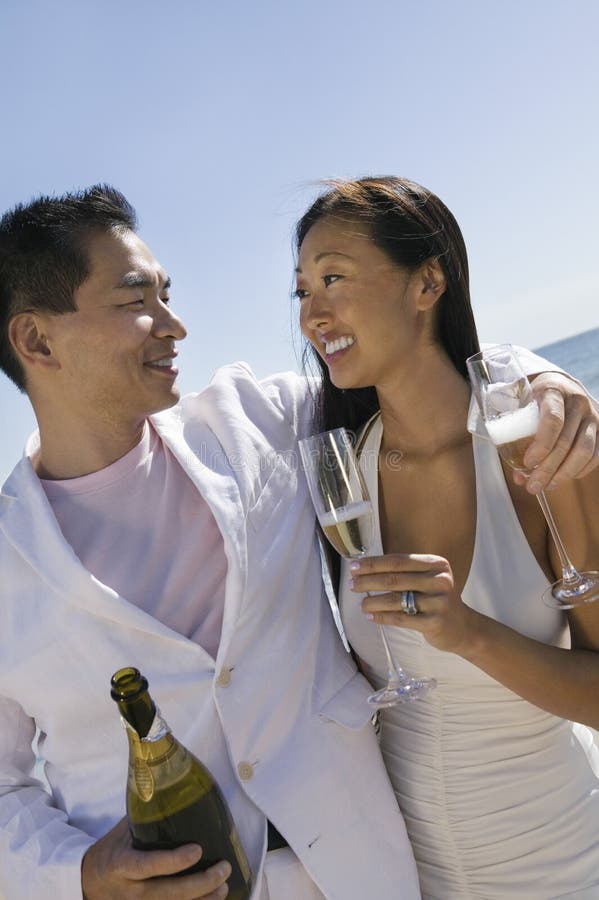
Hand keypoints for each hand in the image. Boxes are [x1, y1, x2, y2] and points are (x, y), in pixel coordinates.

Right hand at [81, 817, 230, 898]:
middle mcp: (130, 891)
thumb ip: (146, 819)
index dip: (174, 861)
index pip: (149, 865)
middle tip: (223, 868)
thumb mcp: (122, 833)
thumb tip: (174, 792)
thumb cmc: (111, 852)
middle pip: (168, 893)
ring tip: (224, 887)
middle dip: (200, 883)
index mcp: (121, 865)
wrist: (86, 883)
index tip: (198, 850)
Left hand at [351, 553, 476, 654]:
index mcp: (436, 564)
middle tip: (352, 585)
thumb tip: (365, 568)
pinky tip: (371, 617)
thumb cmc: (436, 599)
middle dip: (368, 581)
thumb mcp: (427, 580)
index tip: (354, 566)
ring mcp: (438, 602)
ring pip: (396, 600)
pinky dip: (382, 617)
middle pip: (395, 579)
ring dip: (373, 602)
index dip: (373, 563)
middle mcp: (439, 581)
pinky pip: (401, 618)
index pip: (398, 561)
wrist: (464, 627)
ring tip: (361, 604)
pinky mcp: (435, 623)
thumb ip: (404, 572)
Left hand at [520, 373, 598, 492]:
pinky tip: (563, 478)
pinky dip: (579, 470)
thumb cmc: (535, 400)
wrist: (561, 386)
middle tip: (533, 485)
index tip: (528, 463)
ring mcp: (592, 415)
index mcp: (553, 390)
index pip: (552, 419)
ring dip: (564, 473)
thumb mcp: (519, 405)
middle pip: (566, 441)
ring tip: (547, 485)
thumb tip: (518, 475)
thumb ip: (513, 433)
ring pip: (584, 450)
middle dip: (548, 468)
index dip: (541, 445)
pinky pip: (595, 455)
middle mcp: (577, 401)